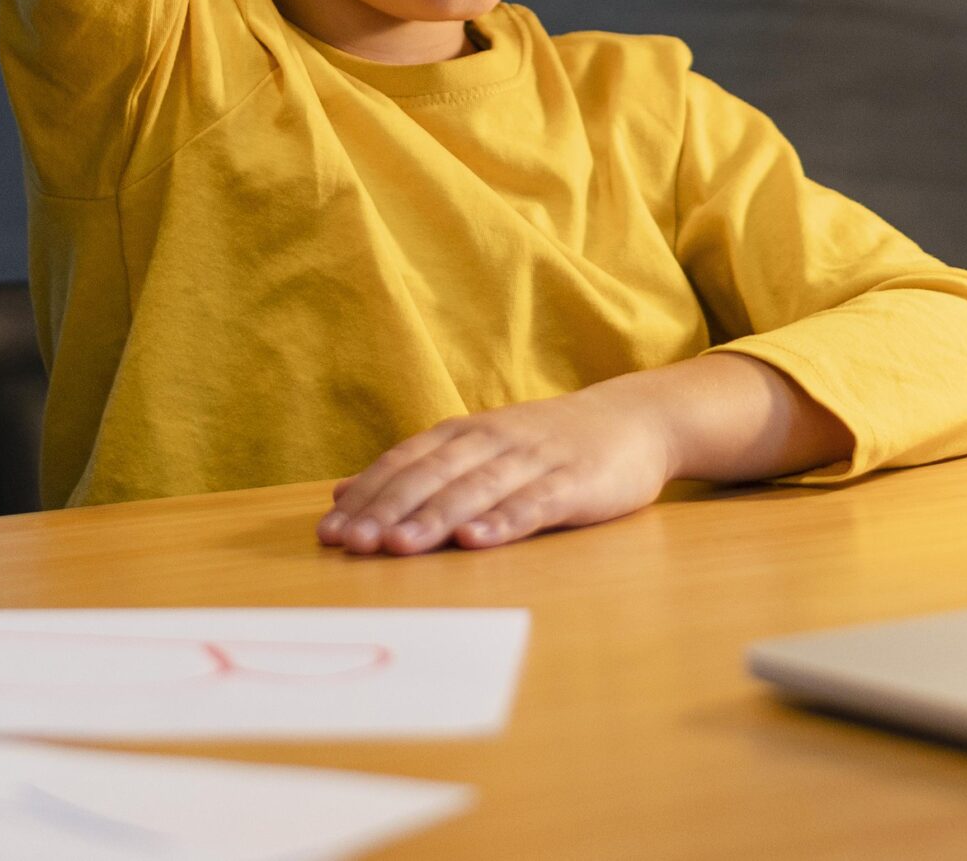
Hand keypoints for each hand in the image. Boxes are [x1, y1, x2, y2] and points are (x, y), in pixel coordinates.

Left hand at [319, 387, 676, 556]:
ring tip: (399, 547)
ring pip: (477, 488)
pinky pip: (535, 503)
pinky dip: (504, 521)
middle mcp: (496, 441)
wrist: (637, 419)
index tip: (330, 533)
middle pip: (434, 475)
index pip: (407, 461)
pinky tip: (477, 541)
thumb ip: (414, 470)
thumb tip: (341, 494)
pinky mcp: (575, 482)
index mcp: (467, 434)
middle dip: (389, 509)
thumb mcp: (477, 447)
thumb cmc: (547, 444)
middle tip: (352, 544)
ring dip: (435, 517)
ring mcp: (536, 460)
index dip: (369, 495)